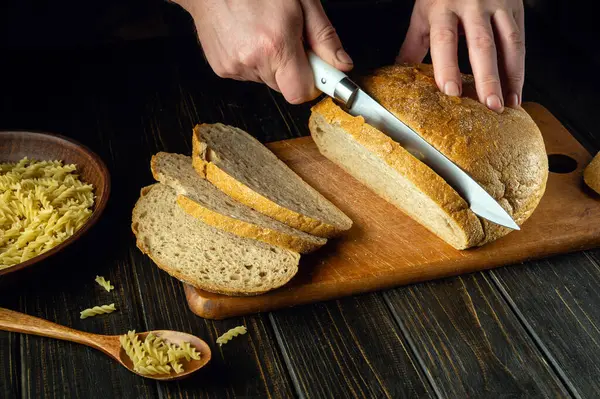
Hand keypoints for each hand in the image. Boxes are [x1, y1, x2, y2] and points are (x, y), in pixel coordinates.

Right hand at [175, 0, 352, 103]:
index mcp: (275, 45)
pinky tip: (248, 37)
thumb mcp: (301, 2)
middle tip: (288, 39)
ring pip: (267, 79)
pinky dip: (253, 60)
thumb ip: (324, 38)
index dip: (313, 83)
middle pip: (286, 86)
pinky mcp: (222, 69)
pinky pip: (249, 74)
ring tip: (263, 33)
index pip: (301, 93)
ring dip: (272, 62)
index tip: (320, 73)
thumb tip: (341, 65)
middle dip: (292, 67)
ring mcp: (234, 67)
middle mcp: (252, 60)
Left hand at [398, 0, 524, 111]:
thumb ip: (413, 44)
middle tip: (489, 105)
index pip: (445, 40)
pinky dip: (520, 69)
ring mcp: (497, 5)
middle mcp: (473, 5)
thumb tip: (400, 74)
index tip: (450, 91)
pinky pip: (521, 41)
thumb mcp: (424, 12)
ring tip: (508, 104)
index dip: (448, 67)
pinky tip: (516, 90)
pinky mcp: (515, 8)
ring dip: (511, 77)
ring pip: (509, 43)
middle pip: (481, 45)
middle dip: (487, 78)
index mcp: (443, 7)